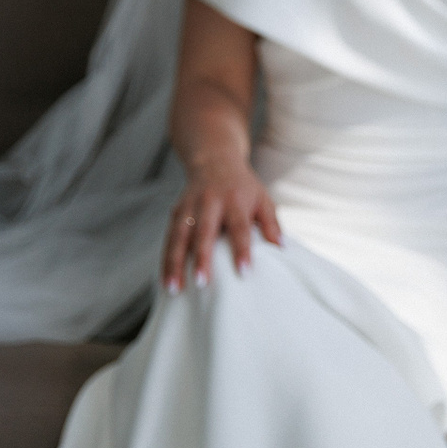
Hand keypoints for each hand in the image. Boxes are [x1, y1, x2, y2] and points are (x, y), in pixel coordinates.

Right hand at [161, 158, 281, 291]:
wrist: (214, 159)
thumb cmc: (243, 187)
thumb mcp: (262, 198)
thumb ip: (271, 223)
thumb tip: (281, 247)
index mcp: (235, 199)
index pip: (239, 227)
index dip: (242, 249)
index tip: (244, 272)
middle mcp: (210, 201)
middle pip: (204, 231)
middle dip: (202, 257)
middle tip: (201, 283)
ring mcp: (190, 206)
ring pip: (179, 236)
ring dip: (175, 263)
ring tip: (174, 288)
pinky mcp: (176, 212)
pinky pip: (169, 238)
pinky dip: (165, 260)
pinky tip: (166, 281)